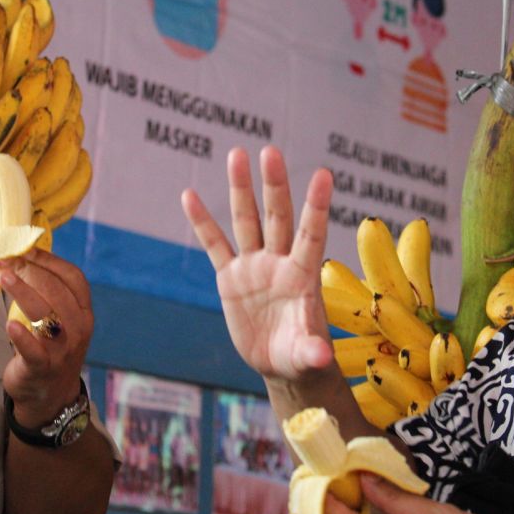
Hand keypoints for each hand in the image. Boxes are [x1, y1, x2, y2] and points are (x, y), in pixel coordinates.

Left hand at [0, 249, 92, 421]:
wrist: (49, 396)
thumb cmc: (49, 348)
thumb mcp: (59, 319)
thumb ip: (47, 294)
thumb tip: (20, 257)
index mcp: (83, 312)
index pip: (73, 277)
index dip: (49, 260)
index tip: (24, 248)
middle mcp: (78, 328)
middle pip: (58, 291)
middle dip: (30, 270)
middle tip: (5, 259)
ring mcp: (61, 349)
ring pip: (46, 314)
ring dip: (23, 290)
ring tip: (2, 274)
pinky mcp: (41, 368)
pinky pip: (34, 350)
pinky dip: (22, 336)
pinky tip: (9, 324)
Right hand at [180, 145, 334, 380]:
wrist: (282, 362)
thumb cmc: (301, 356)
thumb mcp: (306, 356)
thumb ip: (312, 351)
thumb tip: (321, 356)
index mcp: (303, 277)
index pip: (311, 235)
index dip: (316, 206)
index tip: (324, 173)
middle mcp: (280, 263)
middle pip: (277, 217)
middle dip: (273, 185)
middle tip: (270, 151)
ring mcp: (254, 267)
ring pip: (246, 221)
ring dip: (241, 189)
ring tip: (236, 153)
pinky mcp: (231, 278)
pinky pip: (214, 245)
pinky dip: (202, 222)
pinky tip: (189, 195)